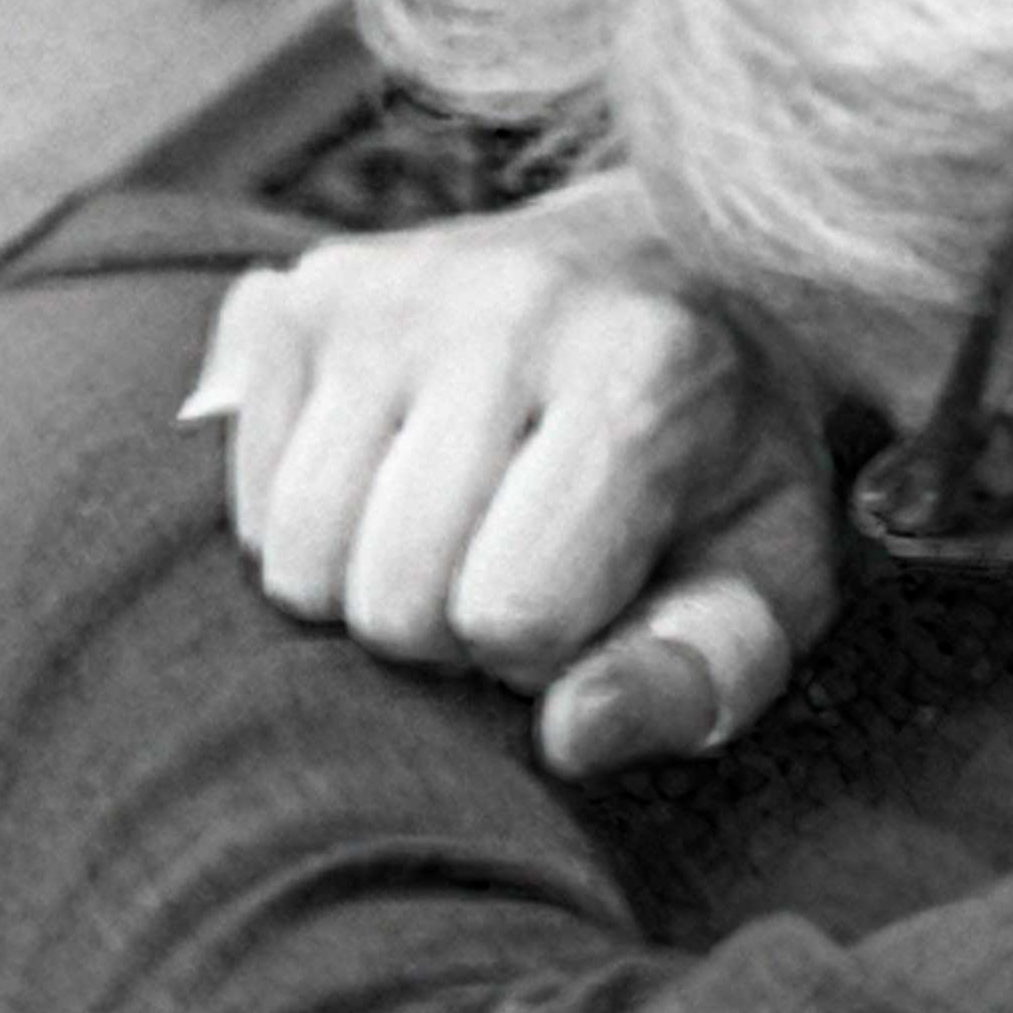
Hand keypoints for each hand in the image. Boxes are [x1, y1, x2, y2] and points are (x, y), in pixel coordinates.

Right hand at [187, 171, 846, 780]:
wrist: (664, 278)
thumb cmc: (716, 461)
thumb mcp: (766, 576)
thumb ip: (696, 672)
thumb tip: (571, 734)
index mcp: (642, 369)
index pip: (513, 614)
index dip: (551, 648)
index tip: (592, 592)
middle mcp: (504, 302)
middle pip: (390, 600)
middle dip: (450, 629)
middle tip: (515, 562)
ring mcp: (383, 288)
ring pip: (295, 561)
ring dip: (367, 584)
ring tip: (455, 527)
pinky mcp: (296, 294)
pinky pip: (246, 506)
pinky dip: (309, 526)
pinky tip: (394, 476)